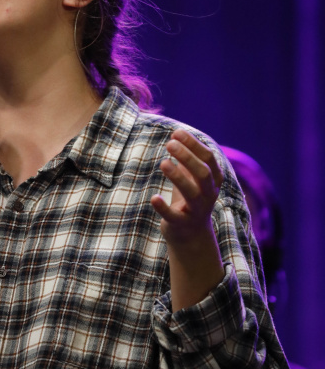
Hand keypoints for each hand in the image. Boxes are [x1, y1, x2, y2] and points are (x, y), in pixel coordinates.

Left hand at [151, 129, 222, 244]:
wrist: (191, 235)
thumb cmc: (189, 198)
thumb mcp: (191, 177)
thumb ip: (187, 159)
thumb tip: (177, 135)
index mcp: (213, 180)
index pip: (208, 158)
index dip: (193, 144)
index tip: (177, 133)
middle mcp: (209, 195)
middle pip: (204, 174)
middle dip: (188, 157)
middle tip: (170, 144)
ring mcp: (197, 211)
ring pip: (192, 193)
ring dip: (178, 177)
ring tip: (163, 163)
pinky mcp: (182, 224)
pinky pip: (174, 216)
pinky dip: (164, 207)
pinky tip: (154, 198)